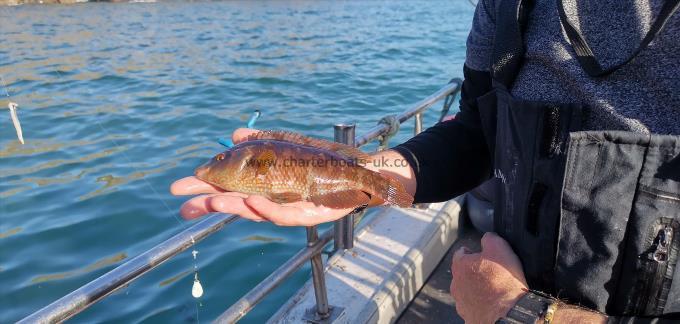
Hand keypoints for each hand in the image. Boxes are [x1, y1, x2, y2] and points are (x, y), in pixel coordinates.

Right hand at [171, 128, 355, 225]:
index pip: (226, 187)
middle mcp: (269, 199)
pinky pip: (283, 214)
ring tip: (213, 201)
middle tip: (184, 206)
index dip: (204, 188)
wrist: (355, 173)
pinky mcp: (305, 215)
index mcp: (260, 185)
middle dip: (209, 203)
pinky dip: (267, 210)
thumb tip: (233, 135)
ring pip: (255, 210)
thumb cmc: (319, 162)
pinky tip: (254, 202)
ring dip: (233, 206)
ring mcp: (285, 208)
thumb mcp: (287, 145)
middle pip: (234, 203)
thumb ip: (261, 142)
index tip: (178, 189)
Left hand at [450, 232, 527, 323]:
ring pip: (468, 290)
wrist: (509, 313)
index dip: (475, 252)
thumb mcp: (500, 248)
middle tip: (493, 274)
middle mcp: (456, 284)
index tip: (484, 256)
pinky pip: (474, 306)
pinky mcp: (469, 315)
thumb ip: (489, 239)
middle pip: (465, 273)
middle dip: (477, 272)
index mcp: (460, 265)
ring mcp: (461, 302)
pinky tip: (493, 303)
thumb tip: (487, 237)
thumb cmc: (503, 283)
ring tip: (495, 290)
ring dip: (478, 289)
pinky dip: (481, 304)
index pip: (461, 253)